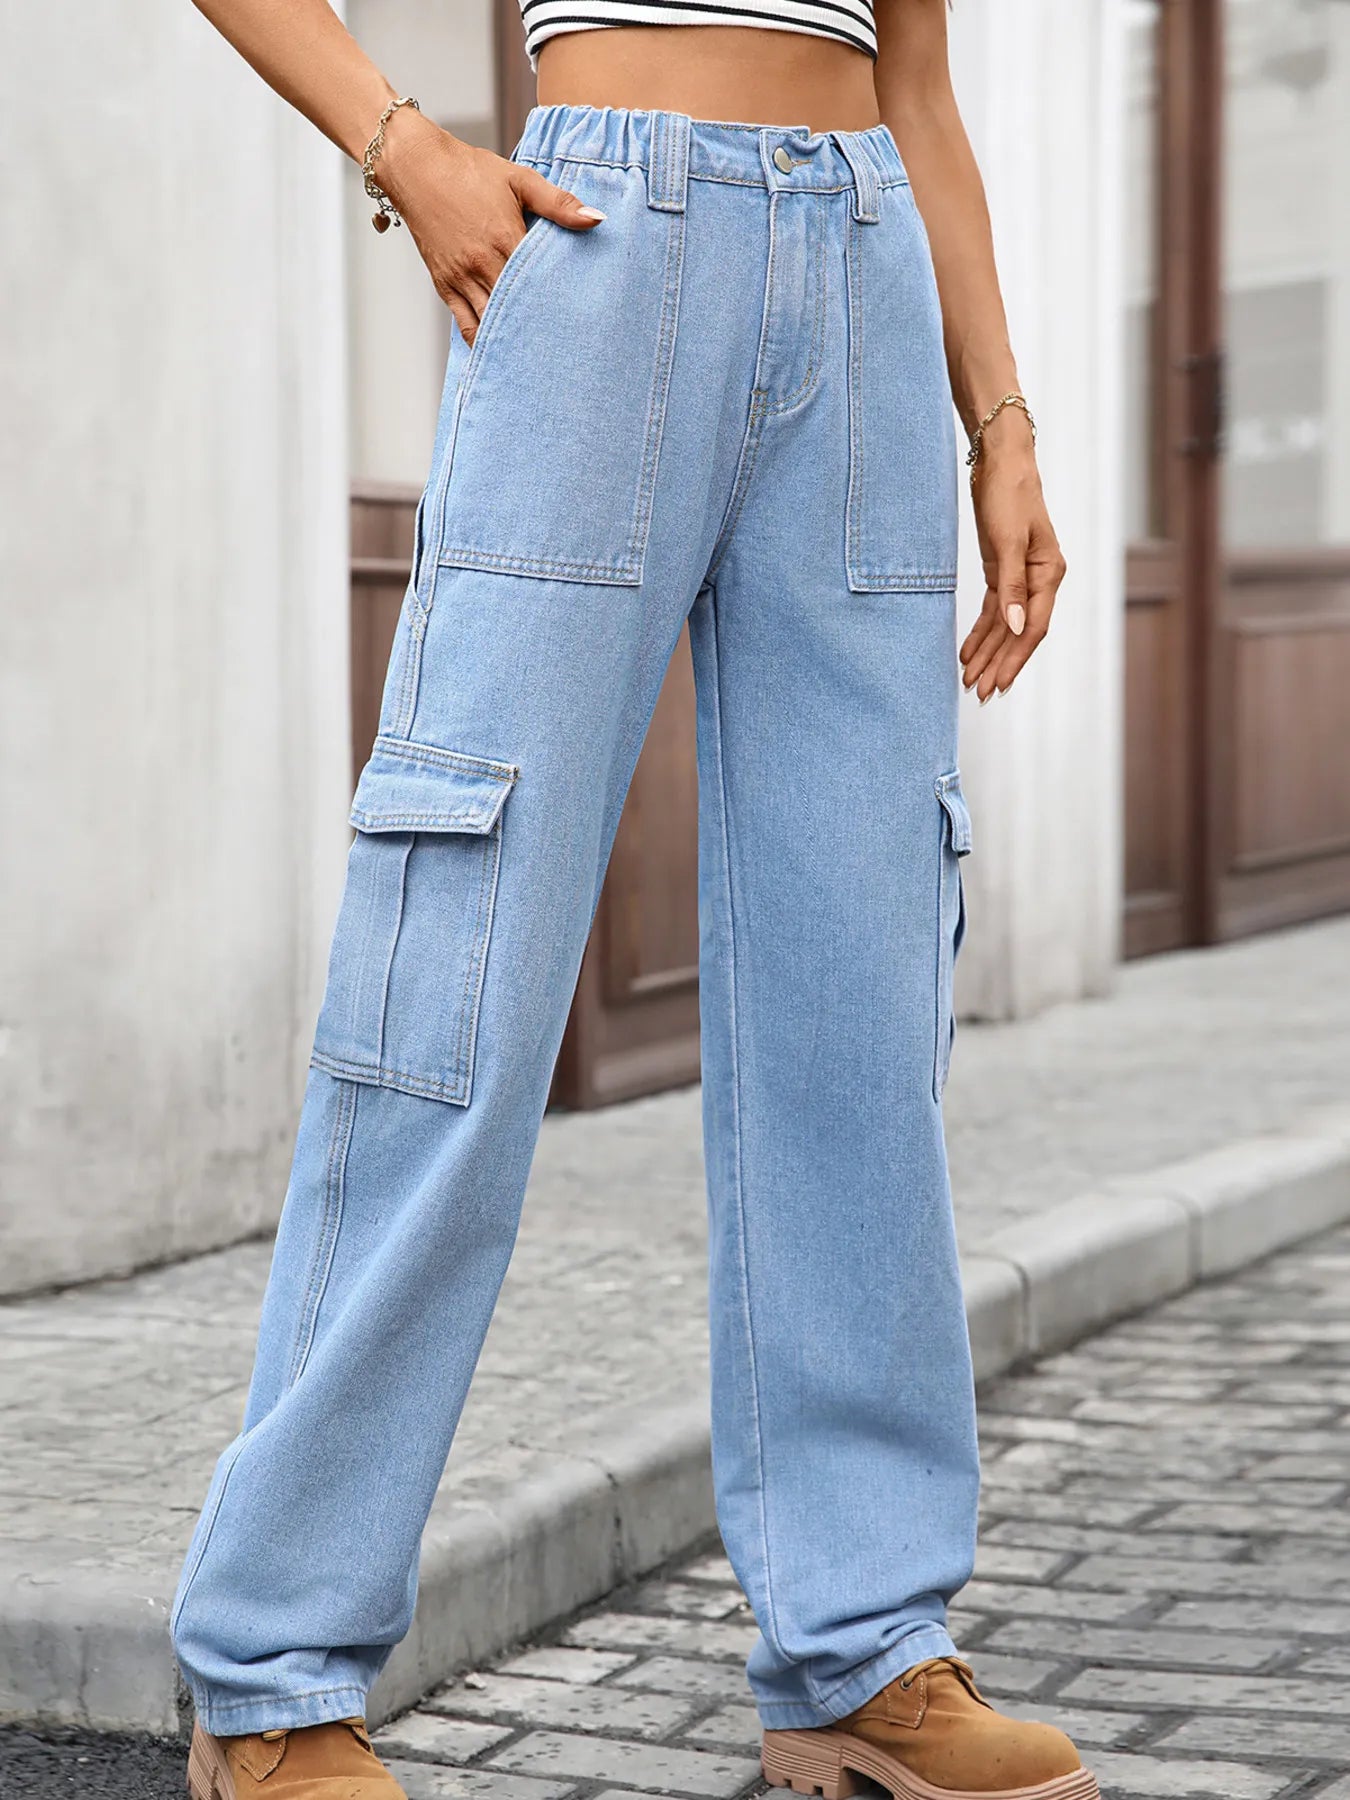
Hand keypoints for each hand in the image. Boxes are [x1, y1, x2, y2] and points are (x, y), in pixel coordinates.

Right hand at [376, 108, 605, 344]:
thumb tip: (597, 219)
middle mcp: (482, 264)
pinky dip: (482, 341)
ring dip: (512, 340)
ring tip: (536, 358)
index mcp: (505, 238)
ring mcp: (461, 278)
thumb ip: (558, 203)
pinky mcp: (444, 286)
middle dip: (539, 328)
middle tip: (564, 350)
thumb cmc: (469, 171)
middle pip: (517, 308)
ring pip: (491, 323)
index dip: (559, 304)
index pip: (539, 283)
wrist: (417, 168)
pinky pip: (465, 325)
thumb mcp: (519, 179)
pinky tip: (500, 353)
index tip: (578, 321)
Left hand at [958, 417, 1066, 701]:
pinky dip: (982, 632)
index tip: (999, 683)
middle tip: (980, 693)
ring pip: (1005, 626)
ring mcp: (1020, 577)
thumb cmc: (1010, 494)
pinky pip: (994, 611)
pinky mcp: (1002, 571)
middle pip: (1018, 633)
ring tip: (972, 680)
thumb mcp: (1008, 541)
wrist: (1001, 462)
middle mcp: (1038, 580)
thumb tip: (1016, 627)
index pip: (1033, 628)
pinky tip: (969, 652)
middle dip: (999, 664)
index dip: (1015, 658)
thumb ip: (1012, 585)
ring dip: (989, 653)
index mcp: (1049, 574)